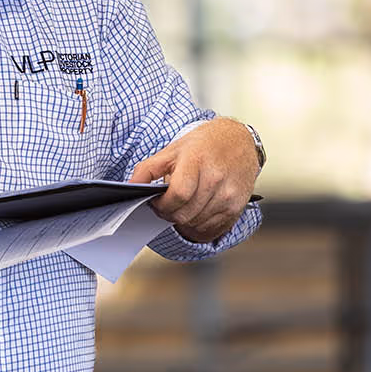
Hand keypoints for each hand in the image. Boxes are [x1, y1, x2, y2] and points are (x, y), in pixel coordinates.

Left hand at [130, 118, 260, 242]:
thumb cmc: (204, 145)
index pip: (177, 195)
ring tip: (183, 204)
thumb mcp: (173, 149)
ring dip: (183, 220)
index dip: (162, 204)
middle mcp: (216, 179)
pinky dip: (198, 226)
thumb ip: (148, 169)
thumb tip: (130, 187)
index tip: (157, 201)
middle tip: (167, 204)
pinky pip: (211, 230)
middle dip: (169, 214)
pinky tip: (196, 211)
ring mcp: (228, 195)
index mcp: (197, 161)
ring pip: (195, 224)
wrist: (239, 141)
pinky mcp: (236, 208)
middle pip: (184, 214)